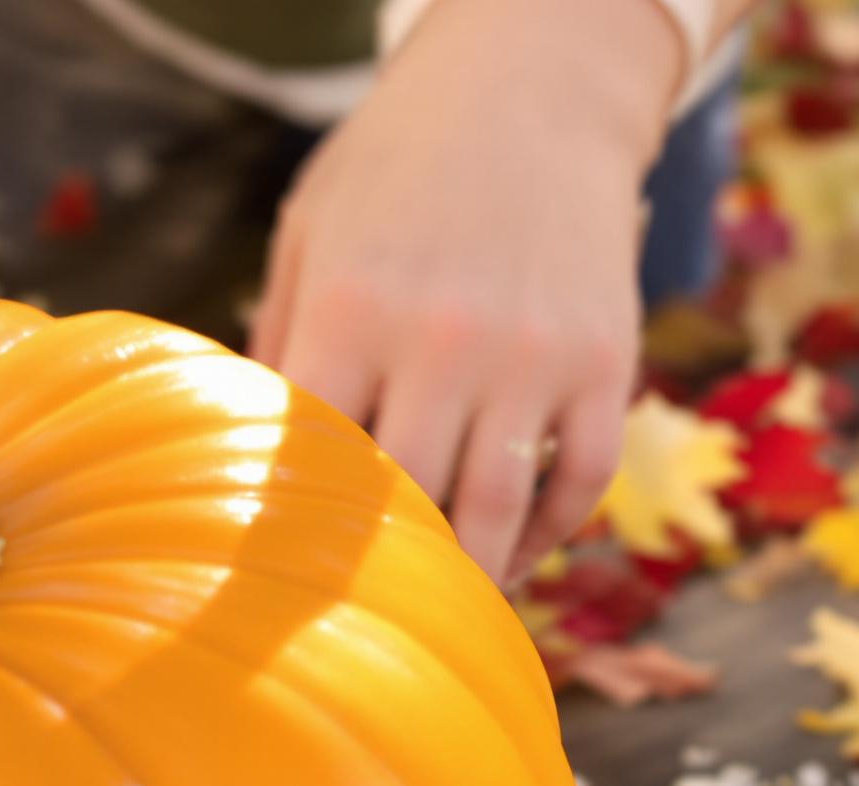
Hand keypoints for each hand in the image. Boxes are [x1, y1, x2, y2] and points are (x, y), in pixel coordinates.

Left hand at [250, 0, 685, 584]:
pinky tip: (519, 548)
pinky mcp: (604, 361)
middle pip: (403, 504)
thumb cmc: (400, 163)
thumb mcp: (313, 228)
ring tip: (449, 611)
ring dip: (472, 576)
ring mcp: (532, 355)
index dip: (291, 535)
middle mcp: (441, 339)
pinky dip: (550, 531)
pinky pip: (581, 480)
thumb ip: (284, 342)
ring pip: (496, 510)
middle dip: (381, 574)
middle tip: (362, 625)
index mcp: (350, 307)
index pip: (308, 460)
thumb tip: (253, 459)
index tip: (275, 596)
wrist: (535, 87)